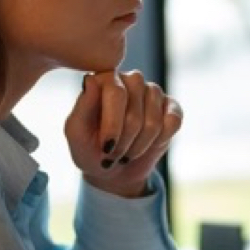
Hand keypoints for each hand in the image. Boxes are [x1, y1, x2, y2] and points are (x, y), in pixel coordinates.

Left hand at [64, 69, 182, 198]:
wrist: (113, 170)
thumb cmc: (90, 149)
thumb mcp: (76, 133)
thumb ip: (82, 106)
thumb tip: (91, 80)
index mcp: (104, 80)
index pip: (115, 93)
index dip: (112, 126)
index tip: (105, 148)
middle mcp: (130, 80)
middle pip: (135, 113)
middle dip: (125, 142)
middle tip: (114, 154)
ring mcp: (152, 92)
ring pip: (154, 122)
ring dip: (139, 146)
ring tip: (128, 151)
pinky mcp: (171, 107)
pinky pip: (173, 122)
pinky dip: (160, 141)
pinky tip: (149, 144)